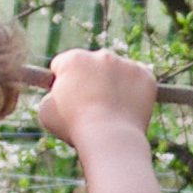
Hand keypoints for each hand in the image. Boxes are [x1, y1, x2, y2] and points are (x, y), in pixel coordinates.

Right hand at [37, 49, 157, 149]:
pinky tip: (127, 109)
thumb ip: (50, 97)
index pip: (64, 64)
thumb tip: (56, 95)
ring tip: (111, 111)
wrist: (111, 138)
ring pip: (117, 72)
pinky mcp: (146, 75)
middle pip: (93, 65)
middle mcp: (101, 54)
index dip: (63, 82)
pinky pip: (138, 81)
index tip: (69, 97)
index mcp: (73, 59)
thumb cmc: (74, 127)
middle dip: (91, 80)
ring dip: (113, 85)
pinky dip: (135, 92)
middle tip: (93, 106)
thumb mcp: (46, 113)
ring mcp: (126, 63)